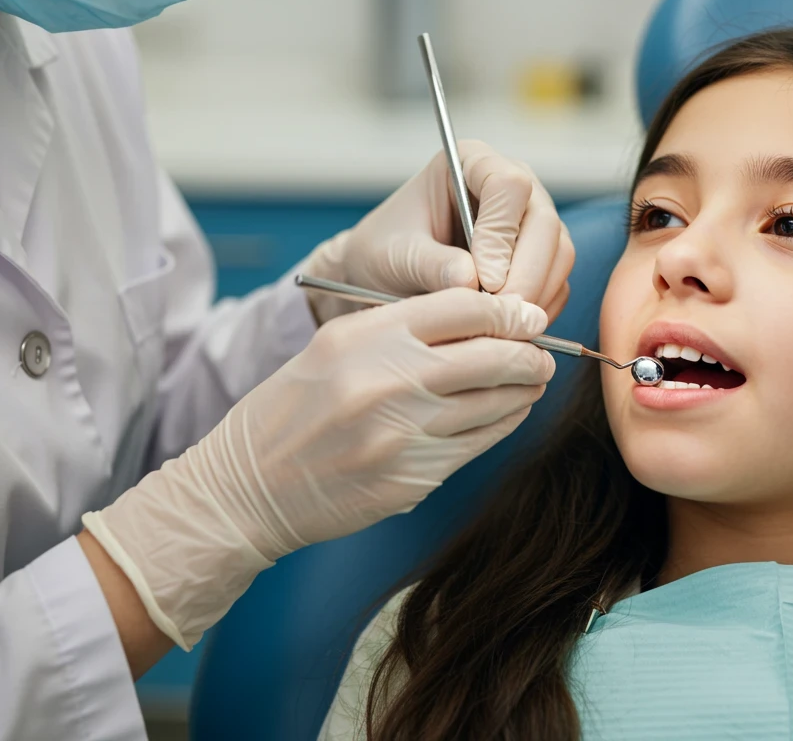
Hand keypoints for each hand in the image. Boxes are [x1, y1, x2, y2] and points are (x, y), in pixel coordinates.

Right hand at [81, 288, 553, 649]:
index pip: (463, 306)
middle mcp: (390, 381)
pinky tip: (505, 414)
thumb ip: (401, 328)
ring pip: (496, 404)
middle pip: (493, 354)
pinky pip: (479, 444)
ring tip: (531, 382)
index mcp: (367, 336)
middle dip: (530, 353)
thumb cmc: (294, 409)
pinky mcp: (415, 478)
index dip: (508, 310)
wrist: (249, 486)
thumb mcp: (335, 345)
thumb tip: (481, 319)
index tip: (529, 316)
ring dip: (524, 391)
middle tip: (543, 353)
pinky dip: (501, 425)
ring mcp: (405, 434)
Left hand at [305, 139, 573, 323]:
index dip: (501, 234)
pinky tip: (509, 329)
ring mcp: (530, 222)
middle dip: (527, 274)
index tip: (484, 281)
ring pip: (559, 253)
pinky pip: (559, 282)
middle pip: (544, 222)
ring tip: (500, 327)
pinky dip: (539, 309)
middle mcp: (512, 186)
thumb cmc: (384, 252)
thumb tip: (470, 280)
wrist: (383, 277)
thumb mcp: (396, 256)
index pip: (508, 185)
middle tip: (501, 315)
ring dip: (536, 295)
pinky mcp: (541, 259)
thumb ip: (431, 264)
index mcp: (472, 162)